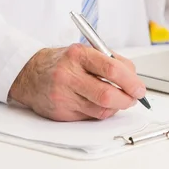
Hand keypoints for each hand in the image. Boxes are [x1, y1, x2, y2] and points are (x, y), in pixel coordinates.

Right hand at [8, 44, 145, 121]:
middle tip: (134, 97)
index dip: (131, 81)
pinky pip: (91, 117)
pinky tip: (101, 104)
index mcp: (78, 55)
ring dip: (117, 107)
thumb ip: (111, 62)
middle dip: (127, 99)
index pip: (112, 69)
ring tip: (119, 99)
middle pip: (107, 94)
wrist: (28, 74)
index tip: (140, 88)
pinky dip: (102, 112)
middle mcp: (69, 75)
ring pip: (101, 110)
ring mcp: (64, 96)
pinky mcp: (62, 113)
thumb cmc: (62, 62)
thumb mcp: (85, 51)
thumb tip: (134, 79)